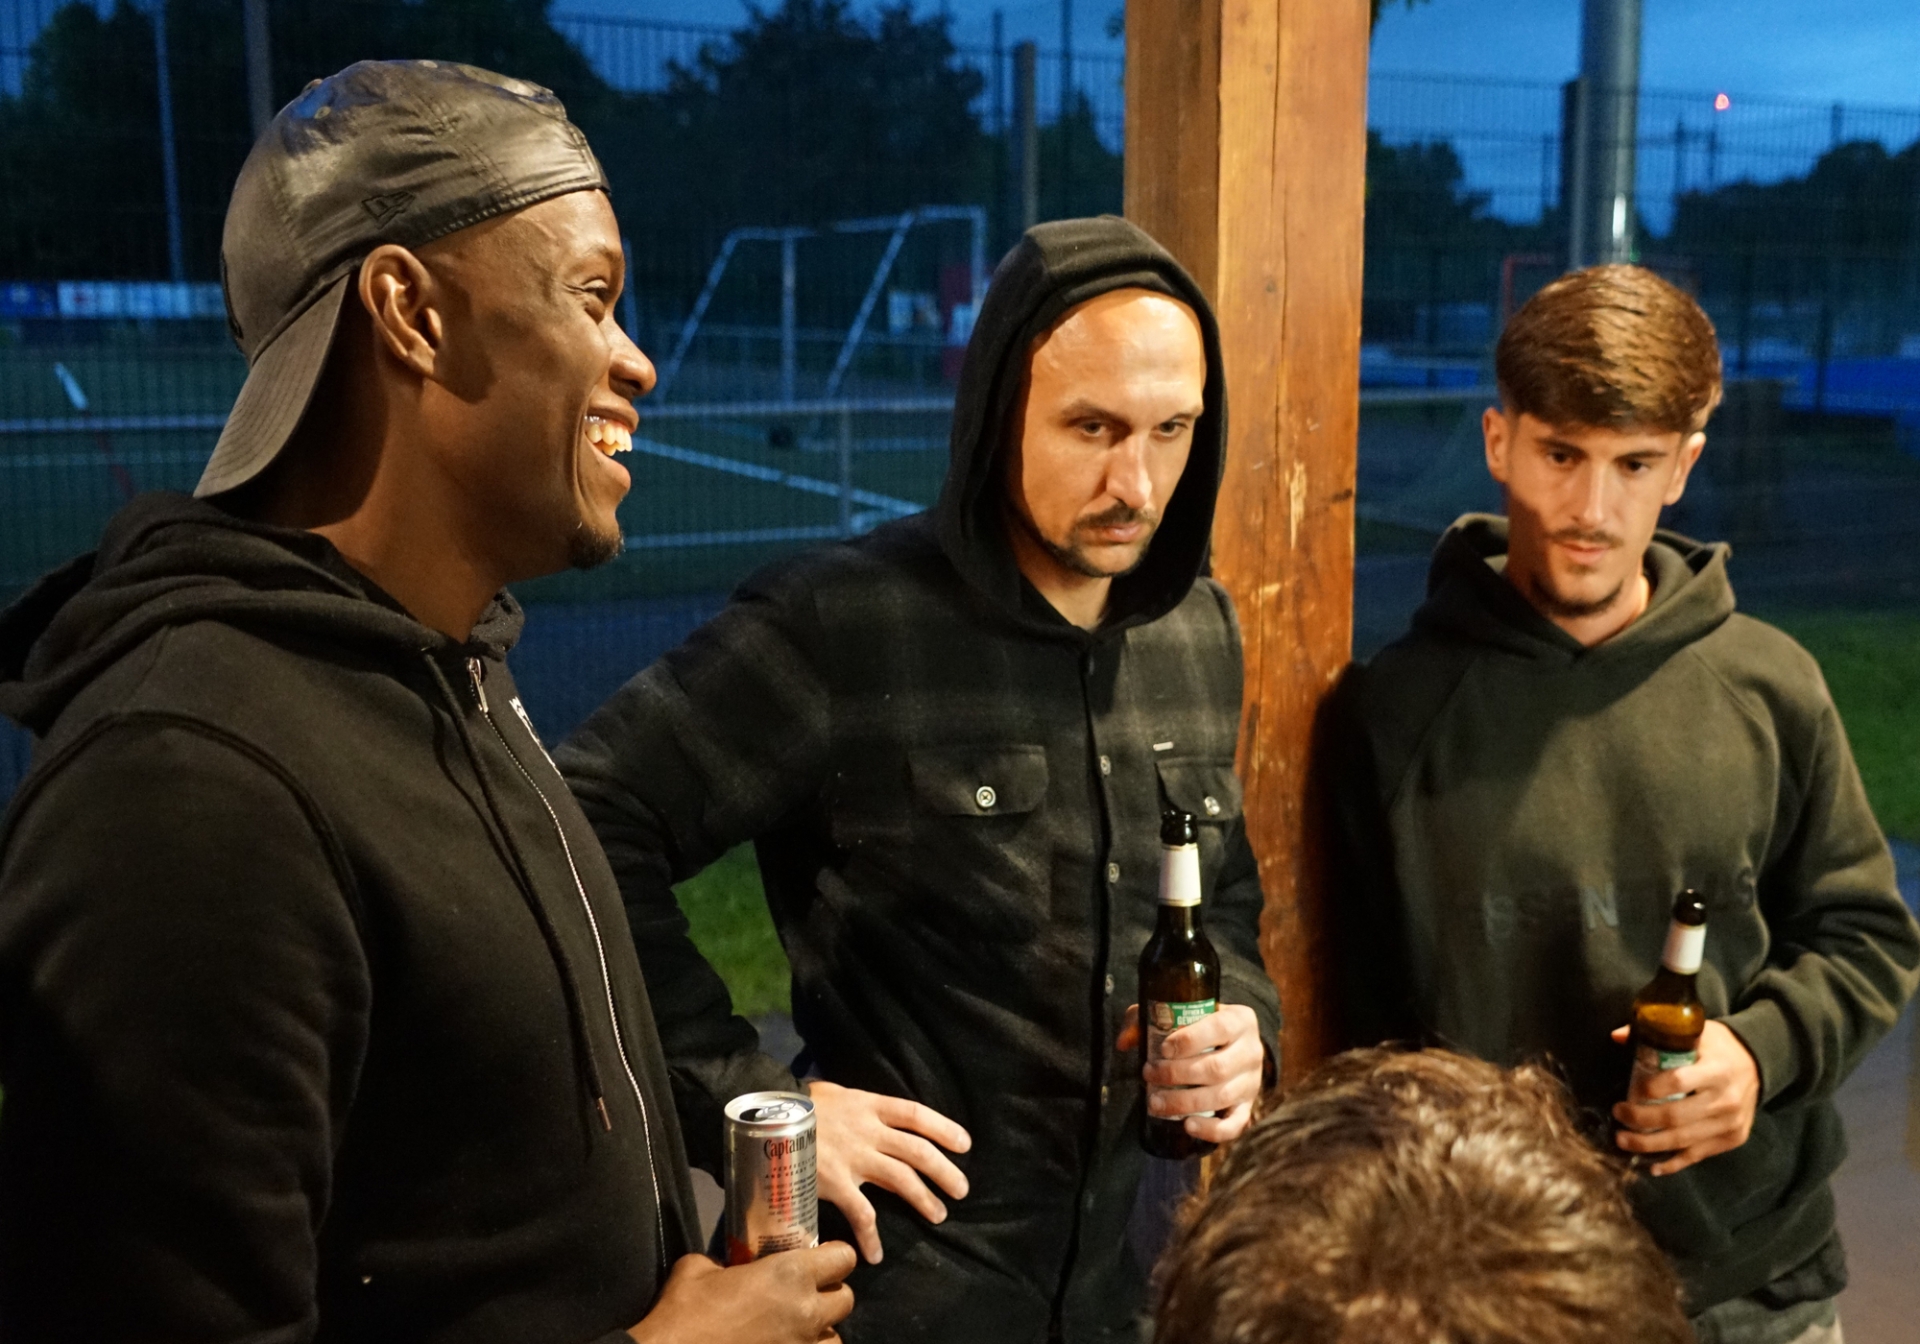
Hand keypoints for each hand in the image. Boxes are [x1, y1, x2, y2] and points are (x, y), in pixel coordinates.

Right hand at [627, 1244, 855, 1343]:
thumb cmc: (685, 1309)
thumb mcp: (699, 1267)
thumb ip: (725, 1260)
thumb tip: (727, 1265)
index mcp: (790, 1275)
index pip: (844, 1258)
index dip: (834, 1256)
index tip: (818, 1258)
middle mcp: (806, 1312)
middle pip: (846, 1299)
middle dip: (830, 1293)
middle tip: (805, 1293)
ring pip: (835, 1338)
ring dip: (821, 1330)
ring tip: (797, 1327)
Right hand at [806, 1079, 971, 1264]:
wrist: (763, 1117)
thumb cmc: (797, 1104)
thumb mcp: (835, 1094)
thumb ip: (857, 1107)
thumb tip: (870, 1115)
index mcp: (869, 1105)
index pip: (916, 1114)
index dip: (944, 1128)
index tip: (965, 1145)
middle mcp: (868, 1130)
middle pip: (918, 1150)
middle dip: (944, 1170)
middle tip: (962, 1189)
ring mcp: (854, 1157)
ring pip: (901, 1179)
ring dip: (924, 1199)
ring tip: (939, 1214)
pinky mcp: (835, 1182)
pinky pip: (861, 1213)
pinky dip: (871, 1236)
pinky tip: (876, 1254)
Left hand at [1117, 1002, 1263, 1143]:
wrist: (1233, 1046)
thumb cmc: (1201, 1027)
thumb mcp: (1181, 1013)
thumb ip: (1148, 1019)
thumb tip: (1124, 1042)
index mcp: (1240, 1021)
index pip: (1219, 1028)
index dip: (1190, 1040)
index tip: (1163, 1049)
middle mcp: (1251, 1052)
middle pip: (1217, 1068)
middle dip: (1176, 1075)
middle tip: (1148, 1074)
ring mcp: (1251, 1082)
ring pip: (1221, 1097)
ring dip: (1183, 1102)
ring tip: (1154, 1102)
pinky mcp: (1247, 1107)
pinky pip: (1235, 1124)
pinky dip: (1211, 1129)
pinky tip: (1186, 1125)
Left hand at [1610, 1020, 1760, 1175]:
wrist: (1758, 1064)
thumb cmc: (1719, 1047)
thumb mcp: (1696, 1032)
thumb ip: (1658, 1034)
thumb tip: (1616, 1036)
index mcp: (1717, 1070)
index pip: (1678, 1081)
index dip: (1650, 1089)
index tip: (1629, 1092)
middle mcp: (1726, 1099)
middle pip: (1676, 1116)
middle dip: (1641, 1119)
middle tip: (1618, 1114)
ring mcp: (1730, 1123)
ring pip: (1683, 1140)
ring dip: (1648, 1144)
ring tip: (1622, 1140)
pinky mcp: (1732, 1138)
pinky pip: (1698, 1155)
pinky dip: (1673, 1163)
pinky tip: (1652, 1165)